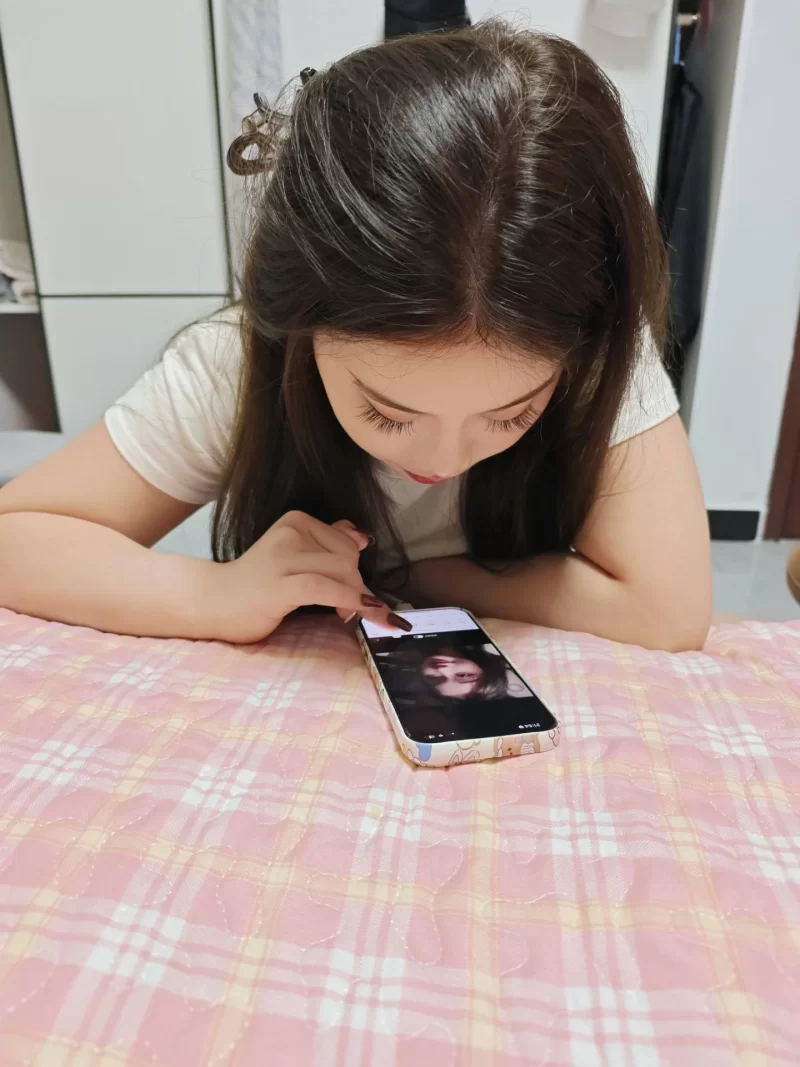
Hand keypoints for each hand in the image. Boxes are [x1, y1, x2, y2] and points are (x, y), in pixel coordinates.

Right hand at [207, 511, 401, 642]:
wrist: (213, 603)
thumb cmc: (257, 584)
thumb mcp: (294, 555)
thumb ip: (326, 542)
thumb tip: (361, 537)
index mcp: (296, 521)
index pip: (348, 543)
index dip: (356, 570)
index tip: (355, 591)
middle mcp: (290, 532)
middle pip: (349, 559)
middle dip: (356, 587)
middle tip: (348, 610)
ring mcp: (282, 557)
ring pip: (342, 572)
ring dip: (355, 598)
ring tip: (345, 615)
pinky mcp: (278, 585)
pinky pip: (324, 588)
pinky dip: (348, 600)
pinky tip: (357, 613)